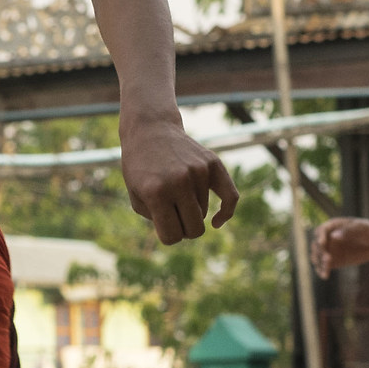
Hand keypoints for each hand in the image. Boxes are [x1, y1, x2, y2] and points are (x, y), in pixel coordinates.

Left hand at [120, 121, 238, 243]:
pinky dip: (225, 213)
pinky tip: (216, 222)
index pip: (172, 236)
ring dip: (191, 210)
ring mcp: (198, 171)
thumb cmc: (140, 169)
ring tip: (175, 191)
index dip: (167, 236)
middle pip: (194, 230)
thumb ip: (158, 220)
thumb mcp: (137, 197)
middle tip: (173, 218)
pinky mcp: (212, 163)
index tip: (163, 226)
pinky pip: (231, 197)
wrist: (150, 131)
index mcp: (156, 193)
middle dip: (184, 231)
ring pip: (203, 214)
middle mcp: (180, 182)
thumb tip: (184, 232)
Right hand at [311, 217, 368, 276]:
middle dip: (320, 252)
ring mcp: (328, 250)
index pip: (321, 231)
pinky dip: (323, 271)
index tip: (322, 243)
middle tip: (328, 259)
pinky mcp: (332, 261)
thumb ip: (347, 231)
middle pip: (316, 245)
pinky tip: (325, 276)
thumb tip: (334, 236)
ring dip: (320, 262)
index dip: (319, 237)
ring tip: (328, 267)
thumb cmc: (367, 231)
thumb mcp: (360, 228)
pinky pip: (324, 266)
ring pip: (317, 257)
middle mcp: (327, 238)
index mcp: (332, 226)